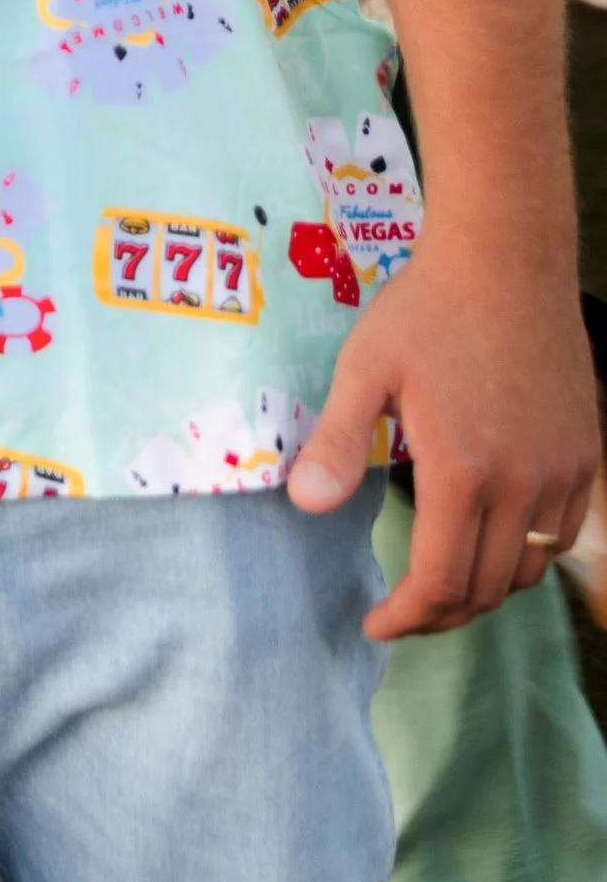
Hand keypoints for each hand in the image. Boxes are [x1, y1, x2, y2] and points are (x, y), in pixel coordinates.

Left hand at [286, 231, 599, 633]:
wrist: (506, 256)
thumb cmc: (426, 308)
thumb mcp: (365, 369)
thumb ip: (338, 443)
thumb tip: (303, 506)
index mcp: (461, 470)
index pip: (439, 581)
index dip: (406, 617)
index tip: (374, 625)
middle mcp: (521, 483)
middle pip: (485, 589)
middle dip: (438, 614)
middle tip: (400, 610)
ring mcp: (561, 471)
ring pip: (528, 569)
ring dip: (484, 590)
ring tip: (441, 582)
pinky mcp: (584, 454)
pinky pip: (559, 533)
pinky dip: (525, 555)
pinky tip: (491, 540)